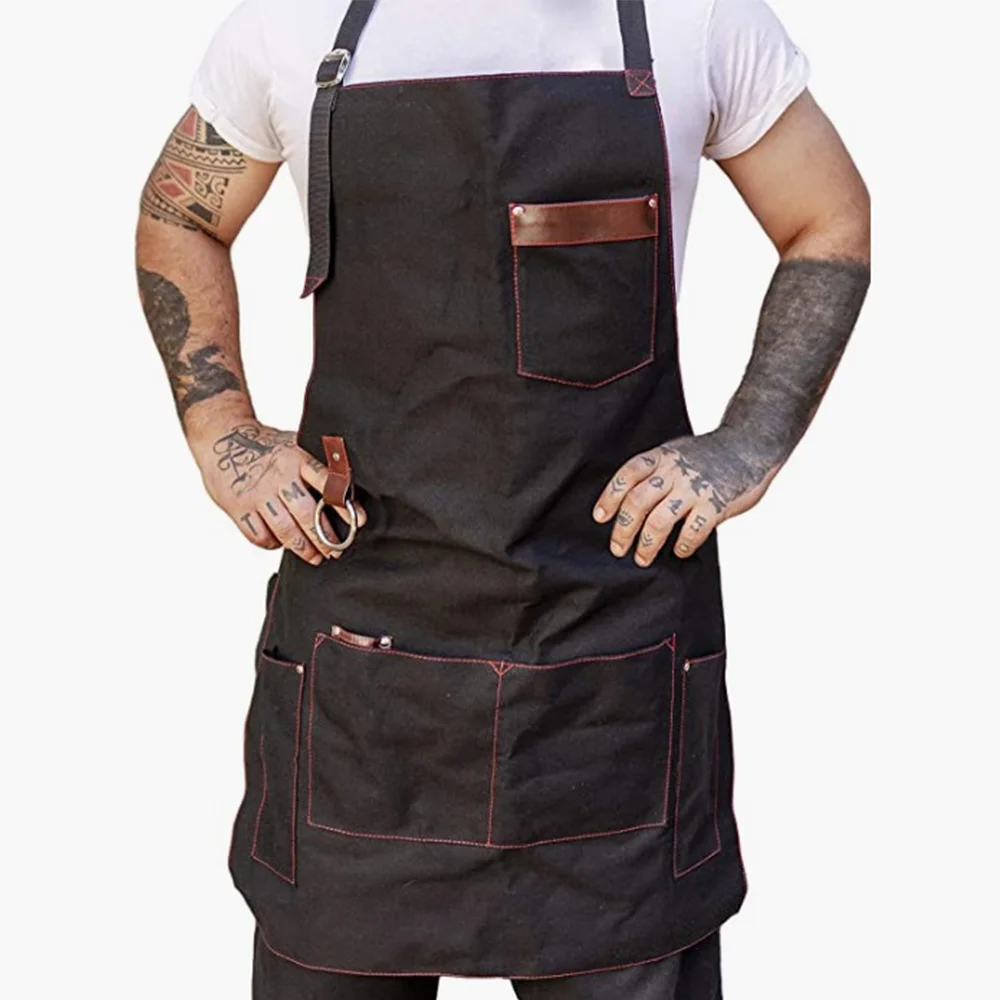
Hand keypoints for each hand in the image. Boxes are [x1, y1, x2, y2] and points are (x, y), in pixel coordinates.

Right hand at [192, 420, 365, 563]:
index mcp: (297, 458)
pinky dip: (272, 544)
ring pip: (286, 530)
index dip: (344, 505)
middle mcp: (279, 476)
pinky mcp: (238, 507)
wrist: (222, 437)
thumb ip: (314, 467)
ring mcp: (258, 493)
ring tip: (315, 557)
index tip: (359, 522)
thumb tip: (345, 493)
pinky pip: (260, 536)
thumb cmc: (266, 447)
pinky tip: (280, 542)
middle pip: (307, 515)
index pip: (327, 482)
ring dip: (304, 548)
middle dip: (325, 538)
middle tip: (336, 551)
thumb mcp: (293, 445)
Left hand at [592, 428, 779, 565]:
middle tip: (618, 549)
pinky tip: (679, 552)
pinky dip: (683, 545)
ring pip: (659, 521)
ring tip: (642, 558)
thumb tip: (629, 501)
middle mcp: (674, 472)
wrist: (750, 445)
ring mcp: (694, 488)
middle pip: (637, 502)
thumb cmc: (710, 454)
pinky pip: (693, 531)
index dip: (609, 497)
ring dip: (647, 544)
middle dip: (623, 530)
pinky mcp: (716, 504)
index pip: (626, 476)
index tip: (600, 517)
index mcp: (661, 457)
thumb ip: (656, 471)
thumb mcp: (676, 451)